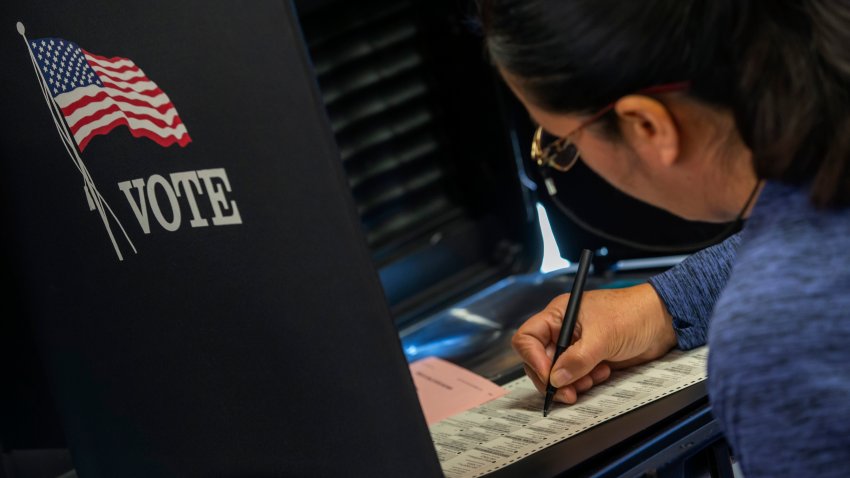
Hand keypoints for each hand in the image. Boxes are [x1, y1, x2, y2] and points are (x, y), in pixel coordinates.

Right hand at [511, 283, 676, 403]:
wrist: (662, 322)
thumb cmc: (633, 313)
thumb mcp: (603, 336)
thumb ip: (577, 359)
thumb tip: (556, 378)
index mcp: (559, 315)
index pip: (528, 338)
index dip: (532, 358)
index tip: (548, 375)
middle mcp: (563, 331)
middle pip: (539, 360)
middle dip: (552, 378)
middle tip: (567, 392)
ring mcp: (576, 347)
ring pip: (557, 373)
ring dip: (572, 382)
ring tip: (593, 378)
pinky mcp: (589, 360)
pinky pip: (576, 378)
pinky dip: (585, 382)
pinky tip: (602, 374)